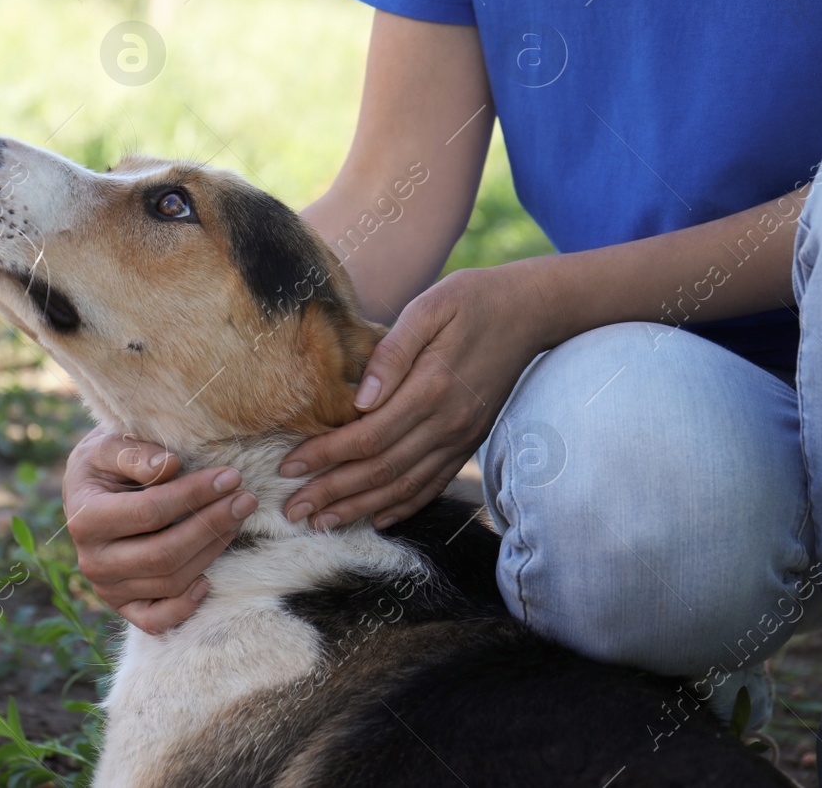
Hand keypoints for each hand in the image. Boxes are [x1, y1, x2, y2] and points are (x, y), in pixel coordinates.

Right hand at [63, 425, 257, 633]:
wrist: (90, 492)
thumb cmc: (105, 464)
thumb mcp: (108, 444)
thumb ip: (134, 452)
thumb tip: (169, 465)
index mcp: (86, 518)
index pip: (150, 512)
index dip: (194, 495)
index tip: (230, 476)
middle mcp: (93, 561)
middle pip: (164, 553)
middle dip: (212, 525)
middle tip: (246, 499)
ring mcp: (108, 589)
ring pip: (170, 582)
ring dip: (212, 550)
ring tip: (238, 518)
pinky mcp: (124, 606)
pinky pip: (156, 621)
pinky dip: (185, 606)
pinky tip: (209, 579)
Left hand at [277, 264, 543, 530]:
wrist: (532, 310)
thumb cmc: (472, 300)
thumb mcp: (429, 308)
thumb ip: (392, 352)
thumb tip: (359, 398)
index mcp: (432, 388)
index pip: (369, 436)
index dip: (326, 456)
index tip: (289, 466)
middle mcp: (448, 422)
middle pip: (382, 470)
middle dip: (333, 493)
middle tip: (293, 509)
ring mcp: (462, 437)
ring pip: (405, 486)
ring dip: (361, 509)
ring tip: (322, 522)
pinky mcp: (471, 442)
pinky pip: (434, 484)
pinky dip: (404, 506)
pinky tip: (377, 518)